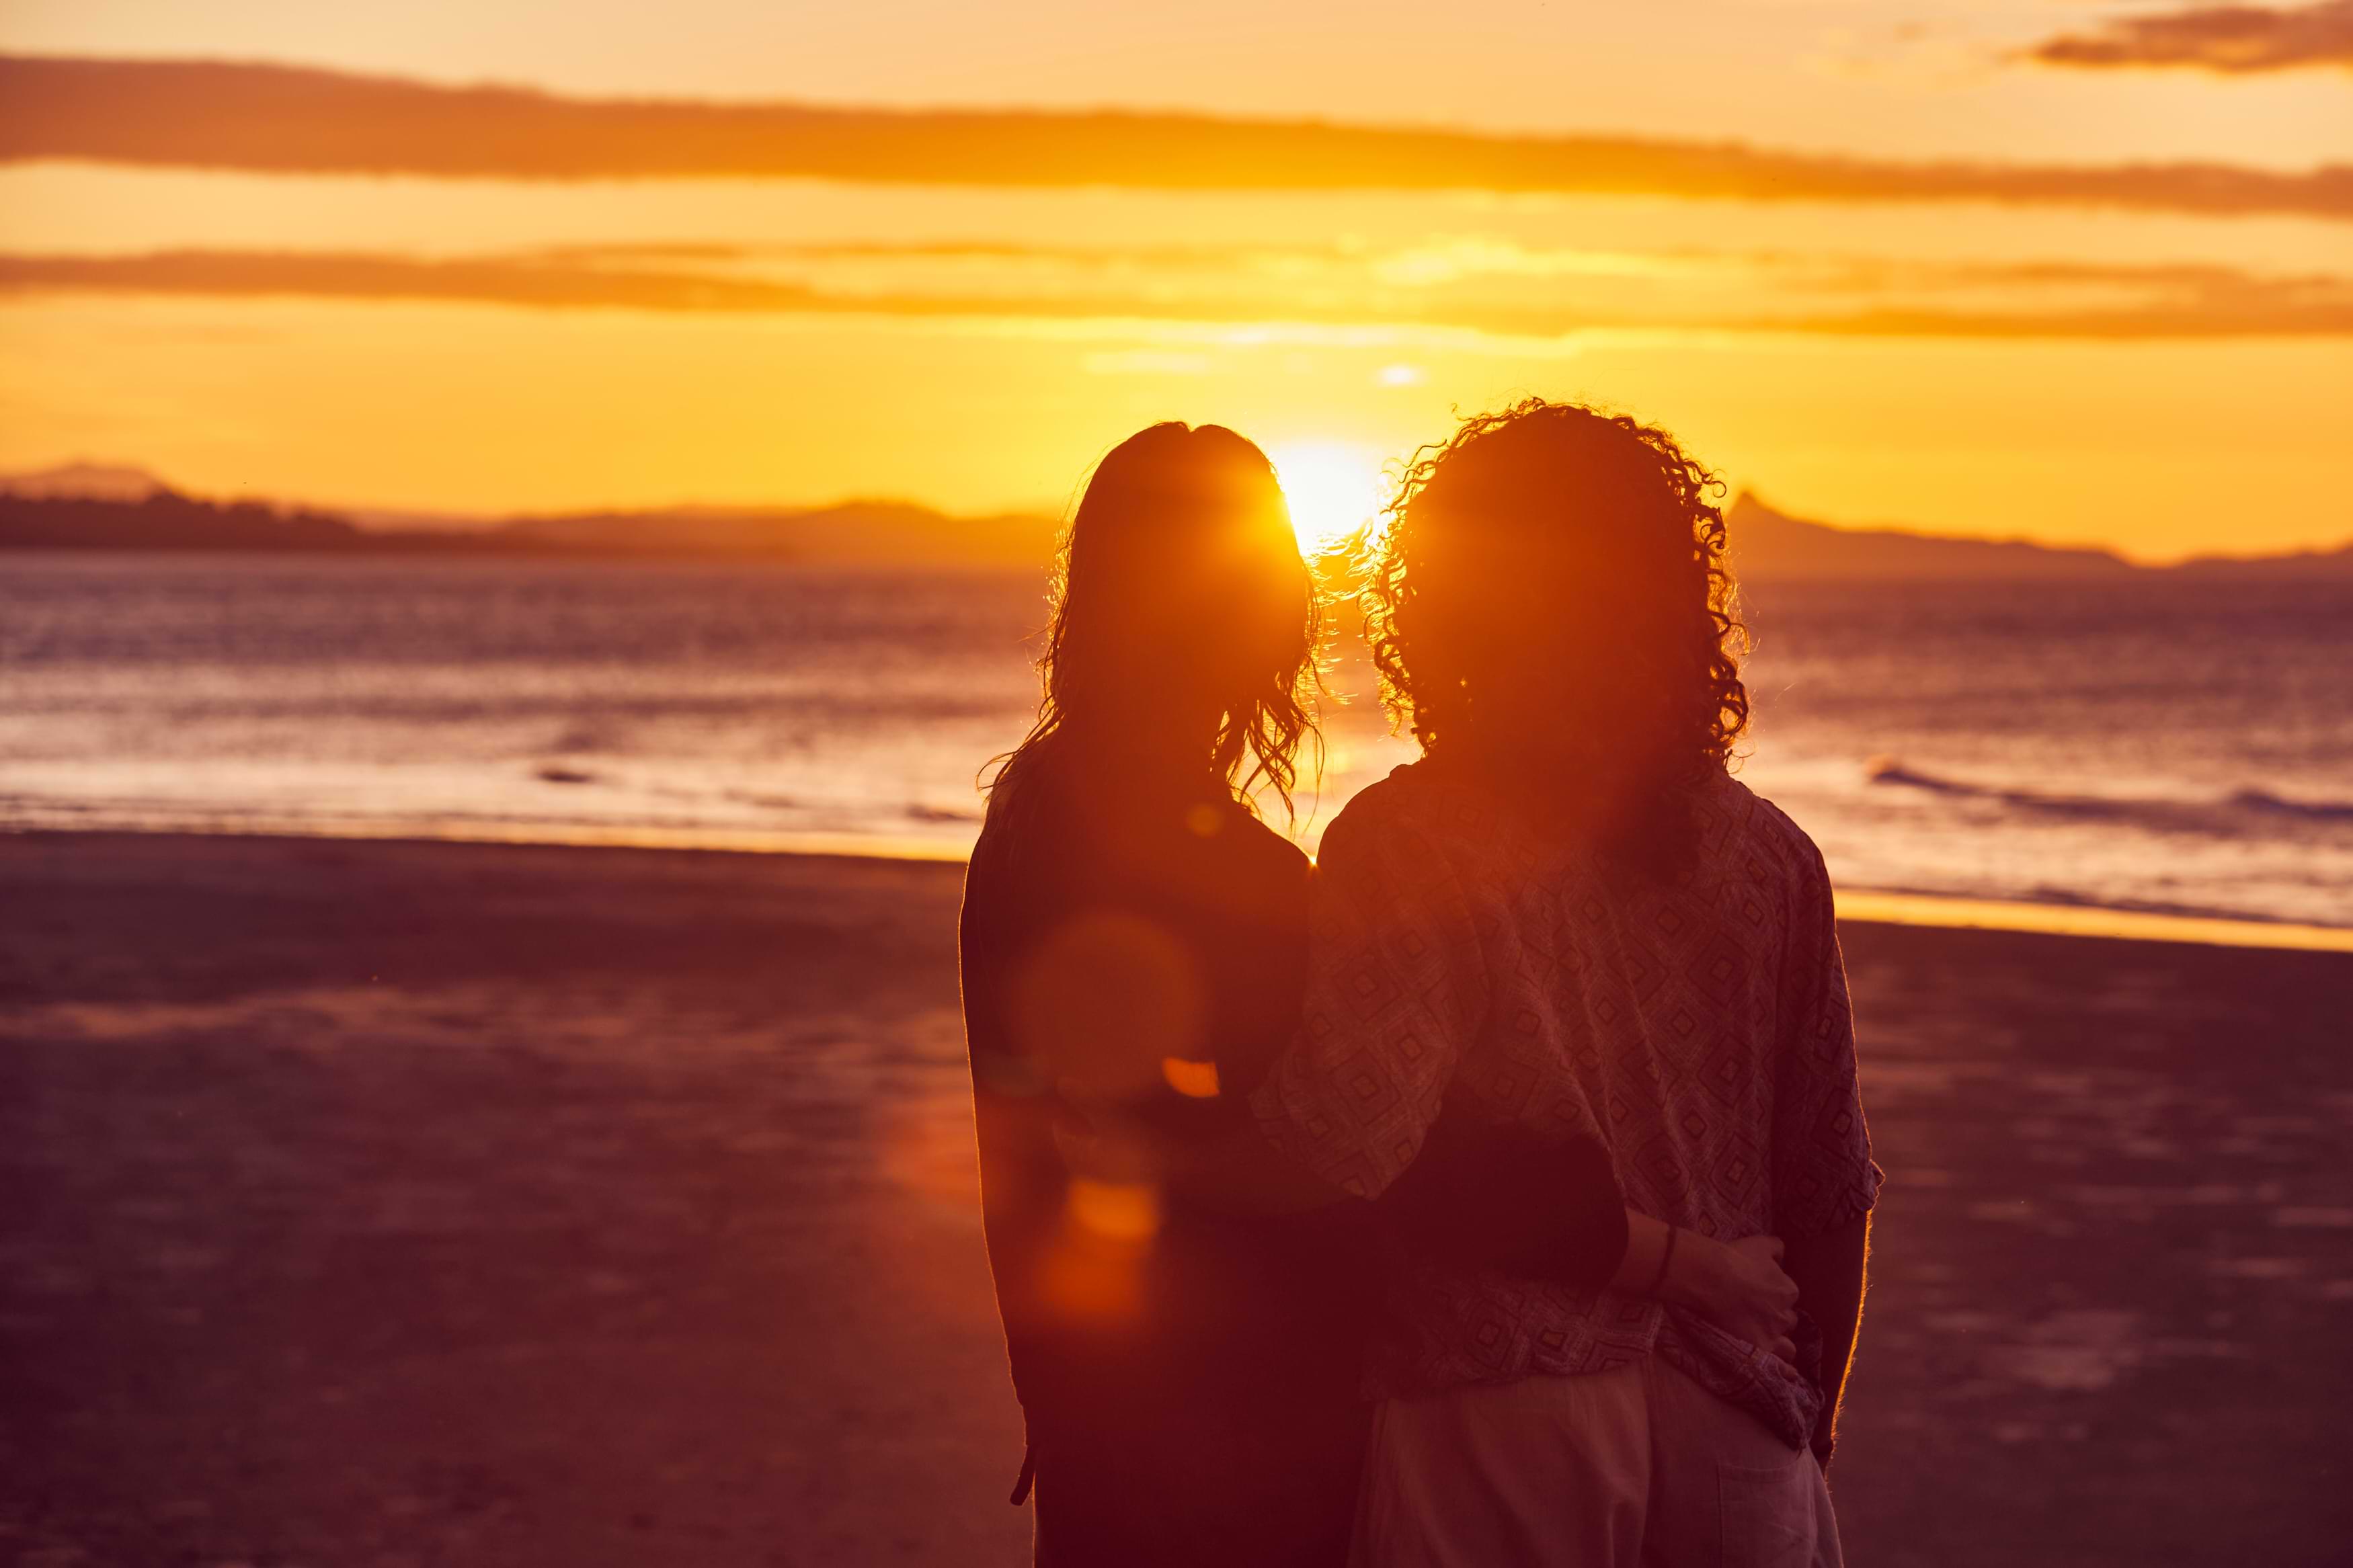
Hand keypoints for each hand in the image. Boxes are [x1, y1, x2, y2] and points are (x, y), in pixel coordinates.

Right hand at [1668, 1233, 1799, 1364]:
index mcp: (1788, 1290)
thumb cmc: (1734, 1257)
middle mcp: (1785, 1314)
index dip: (1774, 1296)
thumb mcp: (1760, 1244)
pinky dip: (1781, 1369)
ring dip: (1778, 1343)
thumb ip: (1777, 1248)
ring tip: (1761, 1341)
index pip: (1788, 1297)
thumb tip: (1782, 1253)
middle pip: (1787, 1321)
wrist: (1710, 1277)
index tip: (1759, 1295)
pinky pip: (1780, 1366)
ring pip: (1788, 1347)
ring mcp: (1773, 1334)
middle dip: (1775, 1319)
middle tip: (1755, 1316)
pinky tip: (1779, 1372)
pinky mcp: (1760, 1349)